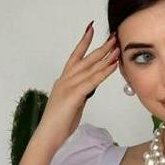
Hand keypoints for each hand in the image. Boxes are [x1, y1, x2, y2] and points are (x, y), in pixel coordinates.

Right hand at [34, 22, 119, 151]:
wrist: (47, 136)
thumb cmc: (58, 124)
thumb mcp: (72, 105)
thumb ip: (80, 94)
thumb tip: (89, 89)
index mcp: (63, 81)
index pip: (75, 57)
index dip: (84, 43)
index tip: (91, 29)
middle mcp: (65, 80)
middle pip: (85, 59)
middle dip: (100, 46)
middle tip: (113, 35)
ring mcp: (68, 87)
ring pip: (90, 68)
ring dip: (104, 56)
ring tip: (116, 46)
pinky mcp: (73, 96)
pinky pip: (92, 81)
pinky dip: (103, 72)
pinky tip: (112, 65)